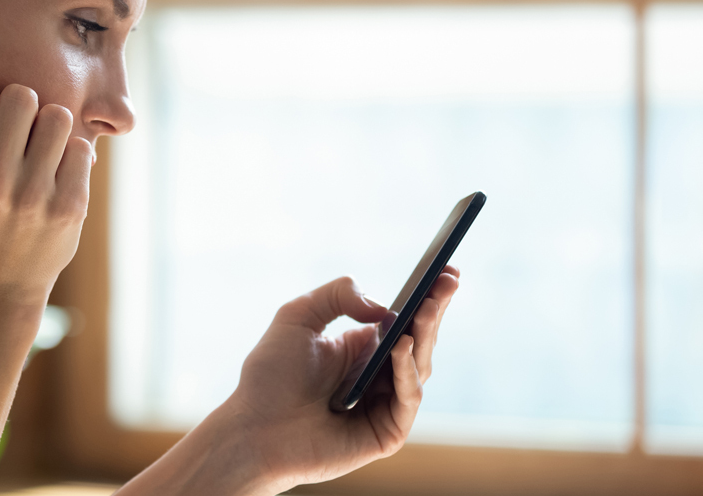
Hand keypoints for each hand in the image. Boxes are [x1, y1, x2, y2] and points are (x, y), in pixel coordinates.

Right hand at [0, 77, 92, 301]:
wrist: (1, 281)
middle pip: (22, 97)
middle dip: (19, 106)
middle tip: (15, 129)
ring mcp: (34, 197)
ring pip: (57, 116)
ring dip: (49, 126)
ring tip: (38, 145)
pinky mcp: (70, 206)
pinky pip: (81, 148)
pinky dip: (71, 153)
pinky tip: (55, 170)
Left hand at [221, 270, 459, 491]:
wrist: (253, 429)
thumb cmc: (270, 377)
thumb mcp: (297, 316)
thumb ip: (337, 295)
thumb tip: (381, 308)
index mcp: (360, 349)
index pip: (402, 320)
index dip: (426, 297)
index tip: (444, 269)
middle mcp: (377, 376)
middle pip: (418, 340)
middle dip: (434, 309)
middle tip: (448, 280)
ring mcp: (384, 405)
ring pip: (419, 367)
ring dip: (425, 335)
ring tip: (425, 307)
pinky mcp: (386, 432)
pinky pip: (407, 398)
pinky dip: (406, 370)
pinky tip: (399, 345)